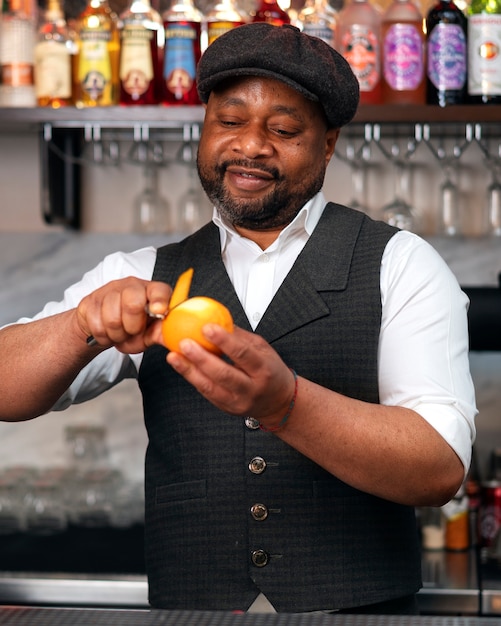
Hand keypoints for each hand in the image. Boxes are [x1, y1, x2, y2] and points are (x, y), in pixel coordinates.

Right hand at [76, 278, 171, 352]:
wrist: (103, 330)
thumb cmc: (131, 329)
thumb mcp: (149, 334)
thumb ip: (161, 333)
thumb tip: (176, 336)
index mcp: (151, 291)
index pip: (159, 290)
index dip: (160, 300)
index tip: (159, 312)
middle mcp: (131, 286)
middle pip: (133, 304)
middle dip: (133, 327)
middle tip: (132, 332)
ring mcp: (109, 290)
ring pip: (112, 318)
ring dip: (117, 335)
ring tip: (119, 333)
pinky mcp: (90, 300)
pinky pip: (96, 324)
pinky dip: (103, 336)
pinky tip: (106, 332)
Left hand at [166, 324, 295, 426]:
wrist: (278, 402)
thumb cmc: (271, 372)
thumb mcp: (263, 350)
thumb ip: (240, 337)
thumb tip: (218, 319)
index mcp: (263, 369)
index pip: (243, 354)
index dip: (224, 341)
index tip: (207, 328)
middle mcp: (251, 388)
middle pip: (224, 374)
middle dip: (201, 358)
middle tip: (185, 343)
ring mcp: (237, 401)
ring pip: (210, 387)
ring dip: (189, 370)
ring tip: (174, 356)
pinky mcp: (226, 407)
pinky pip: (206, 392)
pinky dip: (191, 378)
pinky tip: (181, 367)